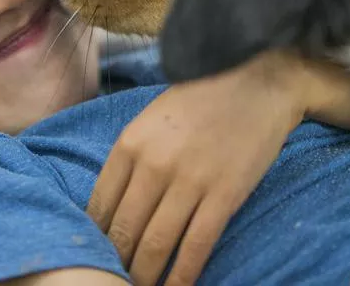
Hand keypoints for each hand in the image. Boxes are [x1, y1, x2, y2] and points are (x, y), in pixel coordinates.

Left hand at [87, 52, 309, 285]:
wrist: (255, 82)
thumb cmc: (199, 100)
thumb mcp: (150, 119)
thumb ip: (130, 157)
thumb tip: (110, 205)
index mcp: (129, 144)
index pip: (99, 206)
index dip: (94, 240)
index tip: (96, 256)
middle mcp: (153, 165)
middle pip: (124, 231)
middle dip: (116, 264)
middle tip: (114, 280)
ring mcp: (189, 181)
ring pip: (157, 245)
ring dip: (144, 276)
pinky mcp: (224, 195)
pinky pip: (197, 246)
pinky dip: (183, 276)